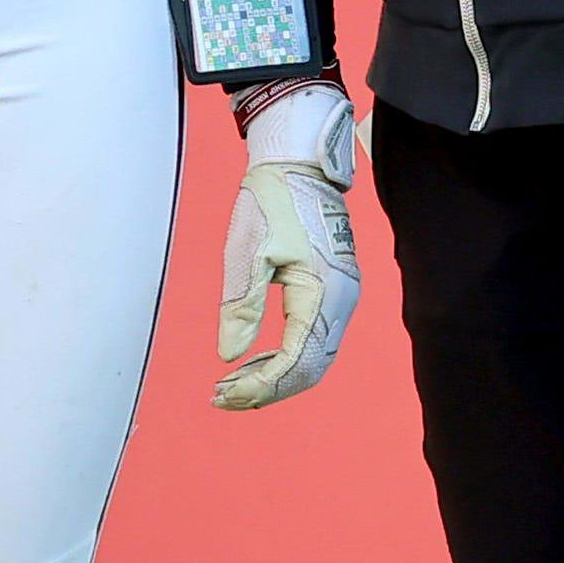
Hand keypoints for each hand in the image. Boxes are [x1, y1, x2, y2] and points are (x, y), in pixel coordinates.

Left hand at [214, 83, 362, 410]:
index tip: (221, 394)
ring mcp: (342, 299)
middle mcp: (340, 303)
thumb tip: (230, 356)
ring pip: (314, 360)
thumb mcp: (248, 252)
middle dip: (266, 390)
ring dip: (276, 378)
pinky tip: (255, 361)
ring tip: (231, 384)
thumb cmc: (271, 202)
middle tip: (221, 396)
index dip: (259, 386)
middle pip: (309, 370)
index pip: (295, 362)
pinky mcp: (334, 293)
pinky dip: (286, 359)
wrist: (299, 166)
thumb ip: (241, 306)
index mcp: (320, 294)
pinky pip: (315, 341)